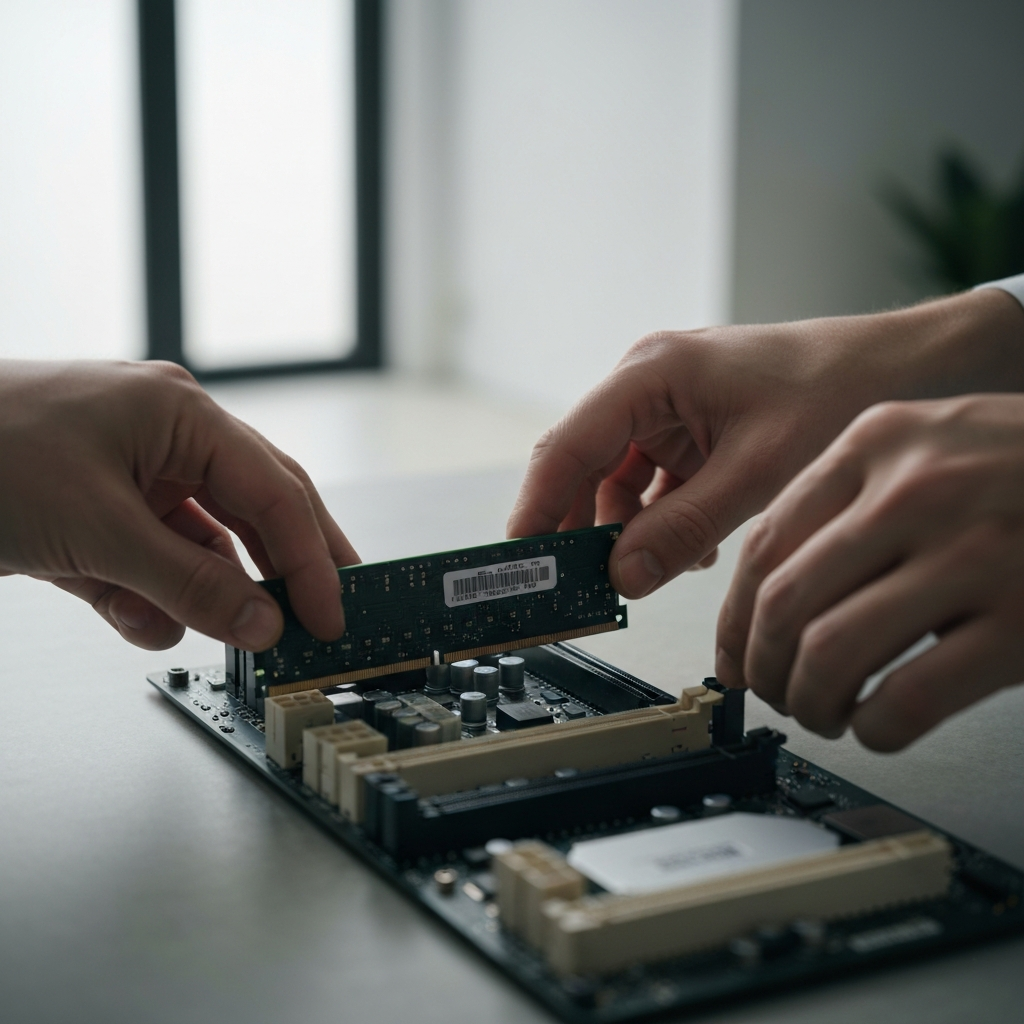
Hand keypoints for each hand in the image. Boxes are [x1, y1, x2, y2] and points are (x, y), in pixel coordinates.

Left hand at [0, 360, 358, 650]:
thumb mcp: (97, 529)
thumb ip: (190, 581)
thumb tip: (261, 623)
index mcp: (182, 415)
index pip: (275, 491)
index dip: (311, 557)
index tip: (331, 613)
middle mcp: (167, 436)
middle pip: (253, 509)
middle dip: (279, 566)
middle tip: (317, 616)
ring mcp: (131, 472)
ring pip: (196, 543)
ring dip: (190, 589)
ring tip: (178, 620)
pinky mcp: (97, 508)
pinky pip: (146, 558)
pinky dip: (139, 595)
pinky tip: (129, 614)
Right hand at [508, 289, 1023, 599]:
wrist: (889, 368)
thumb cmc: (832, 390)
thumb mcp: (758, 471)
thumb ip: (685, 526)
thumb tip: (624, 575)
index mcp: (650, 373)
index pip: (568, 446)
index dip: (538, 507)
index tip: (522, 560)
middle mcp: (645, 384)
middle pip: (583, 465)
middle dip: (583, 527)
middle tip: (581, 584)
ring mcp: (662, 406)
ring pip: (615, 481)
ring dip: (630, 529)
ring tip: (657, 566)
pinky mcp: (683, 429)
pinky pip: (650, 483)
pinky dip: (661, 519)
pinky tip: (692, 546)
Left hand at [716, 394, 1023, 750]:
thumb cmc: (1021, 470)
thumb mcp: (928, 446)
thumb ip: (848, 501)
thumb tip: (762, 601)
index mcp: (879, 442)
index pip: (766, 544)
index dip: (734, 618)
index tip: (734, 657)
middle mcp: (918, 489)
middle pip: (785, 603)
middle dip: (764, 668)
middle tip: (775, 694)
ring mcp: (974, 552)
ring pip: (831, 652)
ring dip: (809, 703)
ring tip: (821, 713)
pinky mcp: (1023, 621)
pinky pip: (906, 697)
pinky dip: (874, 728)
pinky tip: (878, 725)